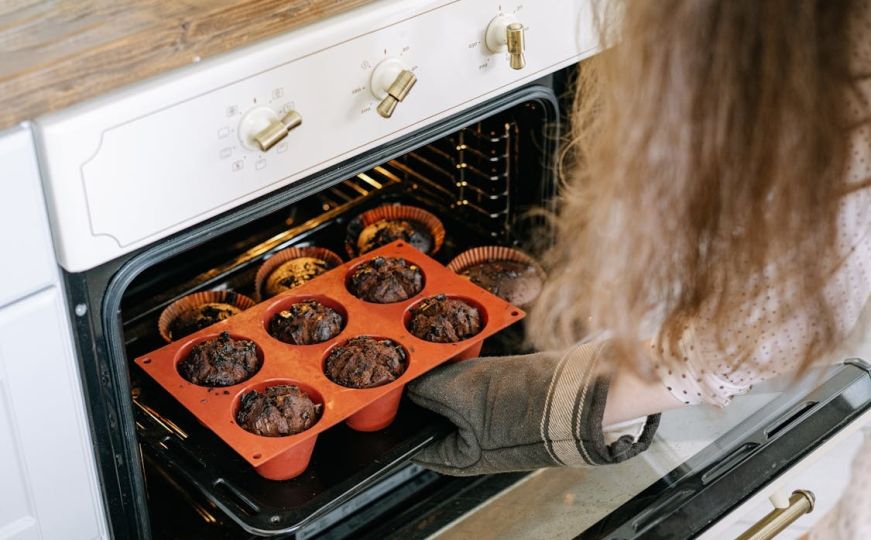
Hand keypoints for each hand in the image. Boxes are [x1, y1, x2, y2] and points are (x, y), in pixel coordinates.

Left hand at [406, 342, 659, 475]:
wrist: (574, 394)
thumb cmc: (525, 407)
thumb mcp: (462, 391)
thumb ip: (425, 385)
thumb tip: (404, 380)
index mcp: (451, 457)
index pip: (406, 437)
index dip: (391, 410)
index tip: (381, 383)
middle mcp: (464, 445)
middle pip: (425, 413)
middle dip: (416, 387)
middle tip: (404, 360)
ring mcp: (482, 423)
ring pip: (446, 395)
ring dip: (439, 374)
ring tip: (433, 354)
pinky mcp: (497, 403)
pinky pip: (468, 384)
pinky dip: (461, 369)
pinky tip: (458, 353)